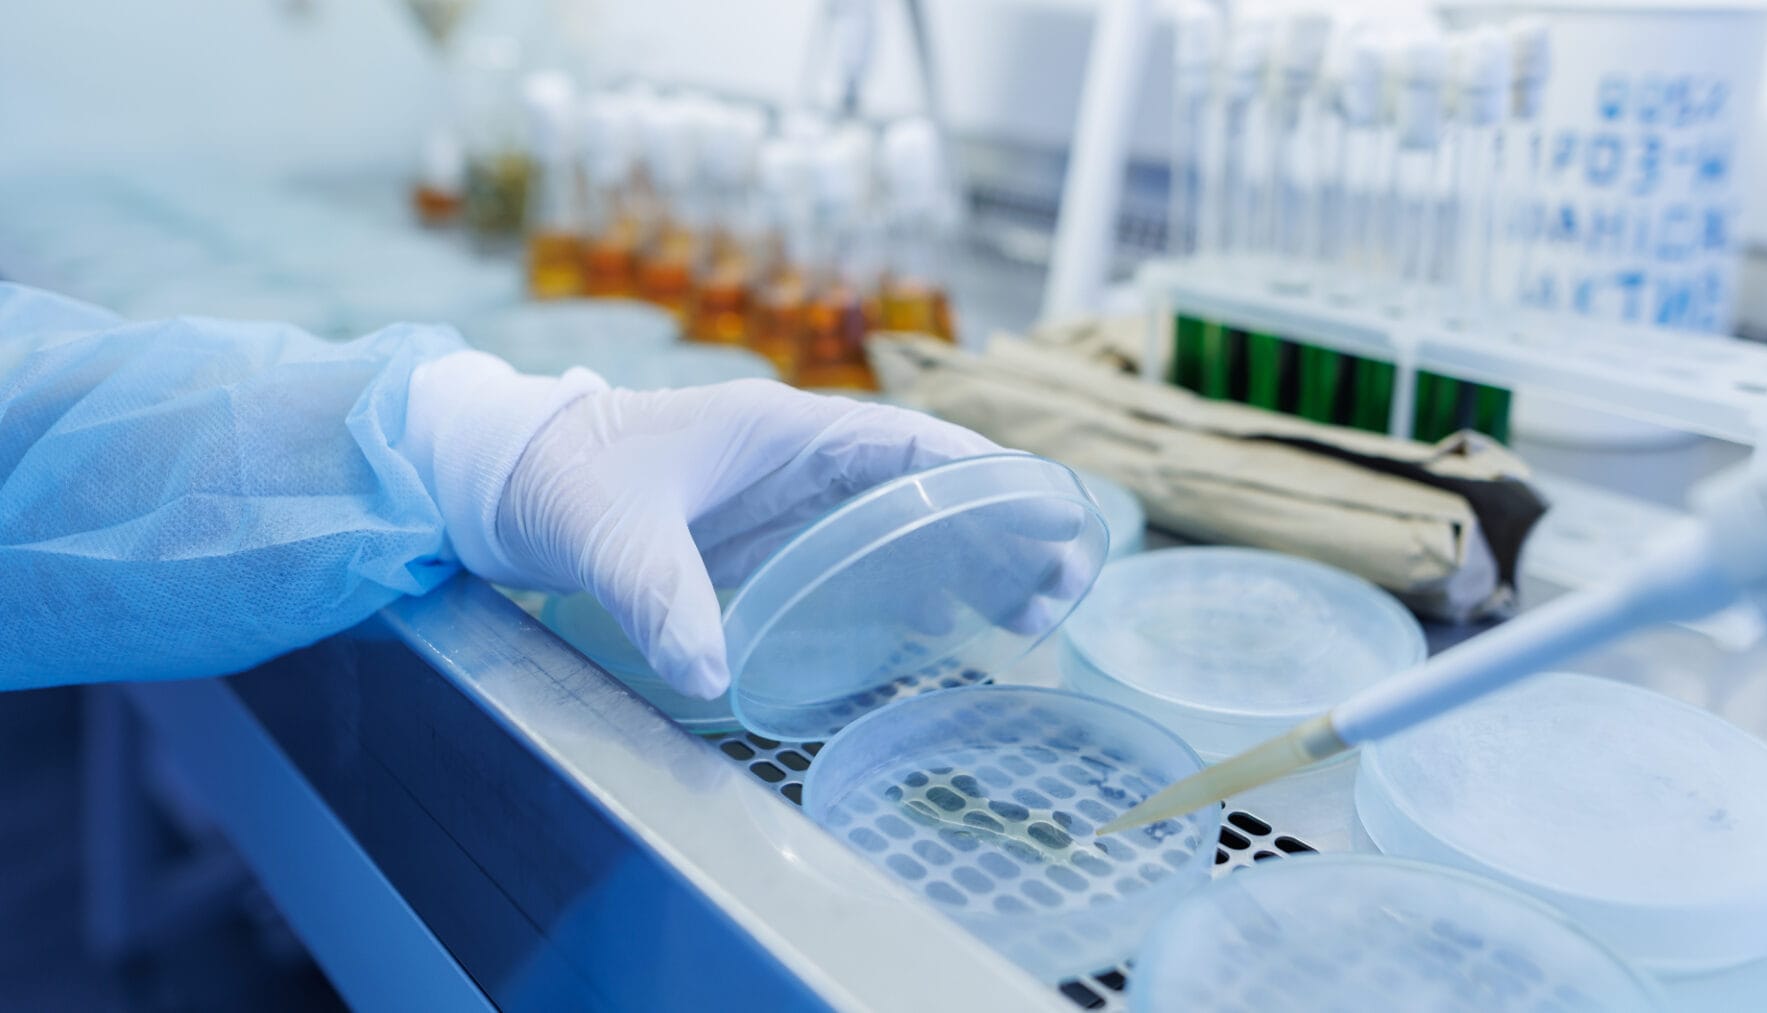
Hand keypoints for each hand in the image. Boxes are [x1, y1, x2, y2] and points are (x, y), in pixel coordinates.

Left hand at [496, 379, 1000, 698]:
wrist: (509, 476)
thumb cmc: (563, 476)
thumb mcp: (611, 535)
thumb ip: (659, 598)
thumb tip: (711, 672)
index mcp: (784, 427)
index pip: (906, 439)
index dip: (980, 471)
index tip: (1042, 509)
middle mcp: (803, 456)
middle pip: (925, 483)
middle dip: (997, 526)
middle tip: (1059, 583)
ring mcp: (791, 496)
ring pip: (903, 519)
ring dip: (966, 558)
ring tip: (1030, 612)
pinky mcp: (773, 534)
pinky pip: (863, 552)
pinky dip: (914, 581)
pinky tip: (948, 627)